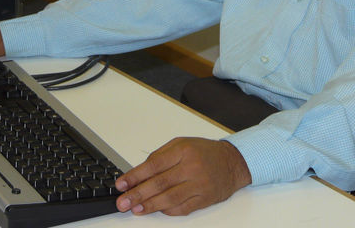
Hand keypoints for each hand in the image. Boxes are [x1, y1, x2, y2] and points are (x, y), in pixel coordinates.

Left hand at [115, 137, 250, 215]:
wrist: (232, 162)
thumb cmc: (205, 152)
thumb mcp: (182, 144)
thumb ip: (161, 156)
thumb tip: (139, 173)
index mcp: (184, 150)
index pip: (154, 165)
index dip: (135, 176)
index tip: (122, 184)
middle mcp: (192, 167)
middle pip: (160, 184)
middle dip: (137, 194)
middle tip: (123, 202)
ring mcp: (199, 185)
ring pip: (169, 199)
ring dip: (150, 205)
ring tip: (135, 209)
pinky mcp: (204, 199)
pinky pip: (182, 208)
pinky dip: (167, 210)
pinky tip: (156, 210)